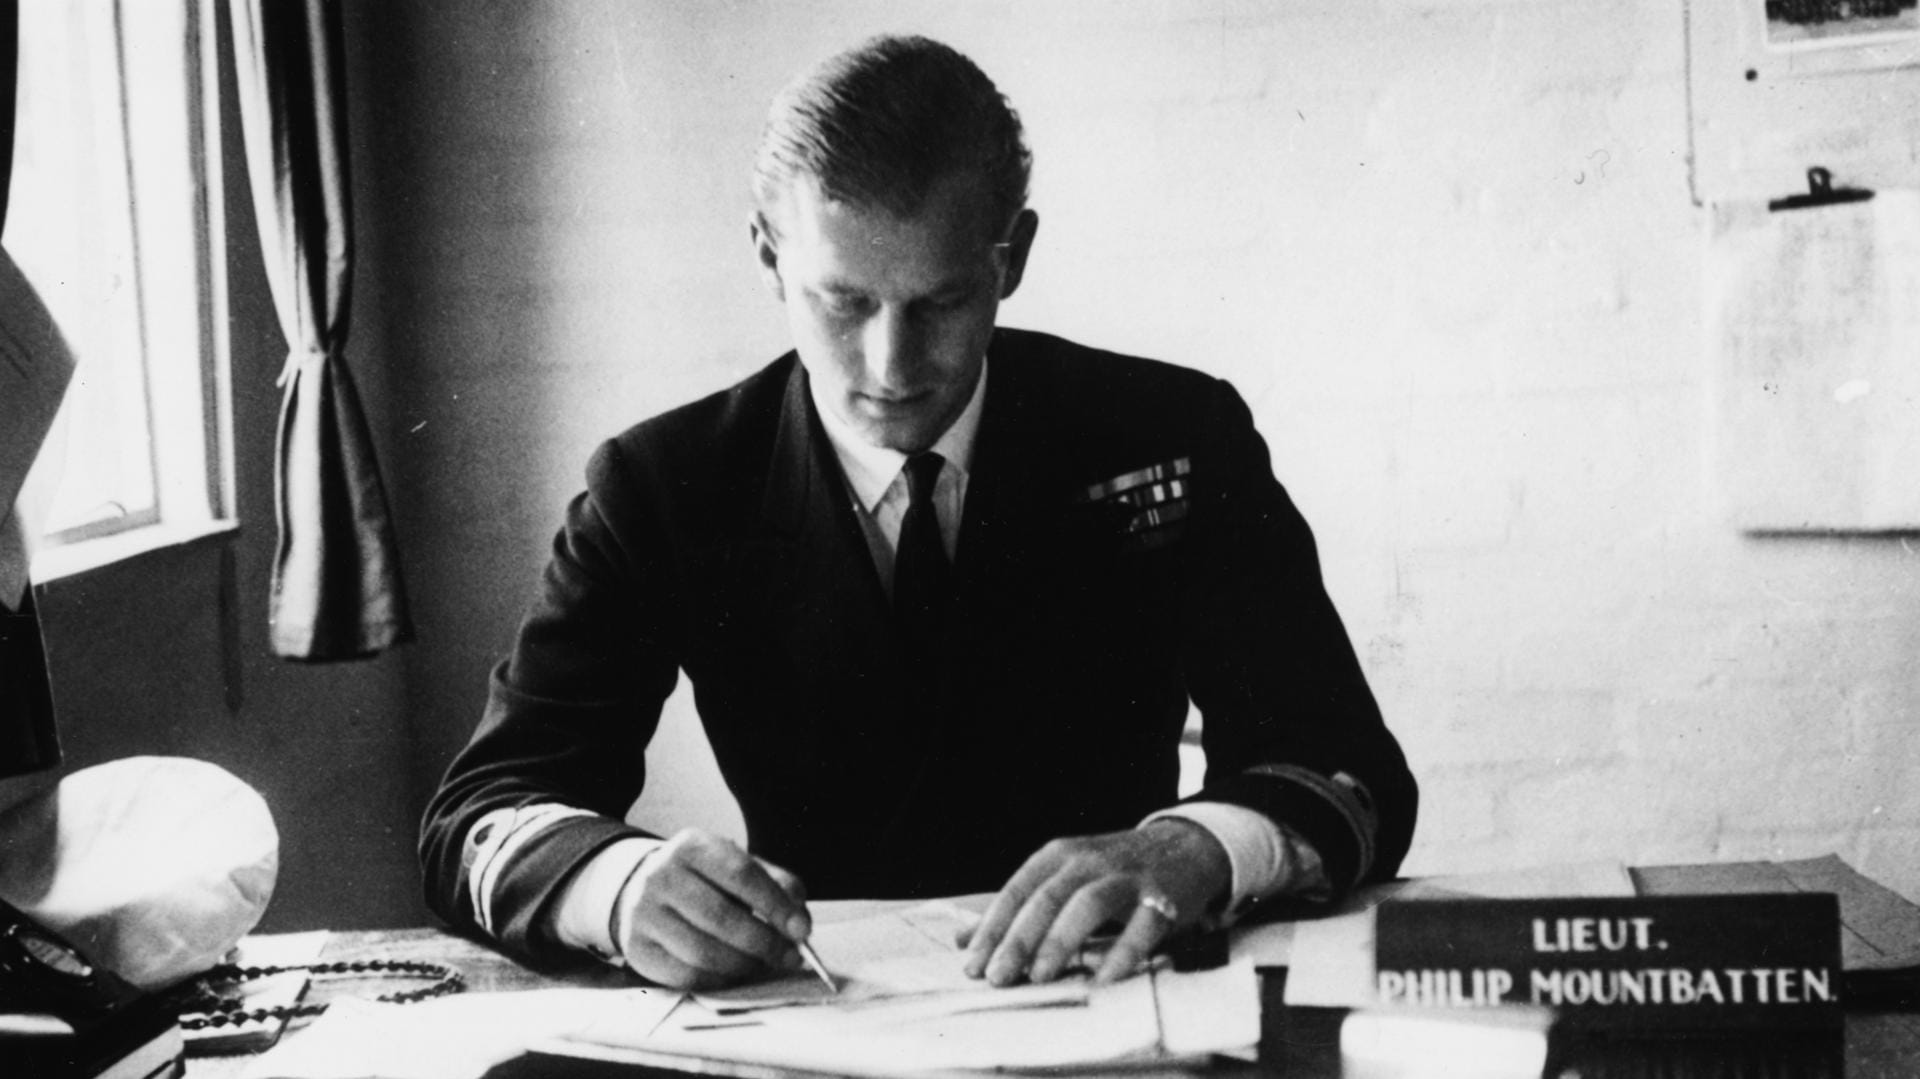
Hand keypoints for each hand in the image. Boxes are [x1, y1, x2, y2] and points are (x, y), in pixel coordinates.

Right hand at [610, 829, 810, 988]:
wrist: (642, 889)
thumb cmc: (705, 880)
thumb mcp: (739, 866)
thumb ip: (777, 885)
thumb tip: (799, 923)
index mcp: (692, 846)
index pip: (740, 874)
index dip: (775, 905)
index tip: (802, 930)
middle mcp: (661, 876)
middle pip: (721, 917)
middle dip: (764, 942)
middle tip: (789, 956)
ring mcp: (643, 913)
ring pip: (703, 952)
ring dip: (743, 965)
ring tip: (763, 964)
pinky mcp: (637, 949)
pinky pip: (685, 975)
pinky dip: (718, 980)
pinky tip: (734, 973)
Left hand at [961, 819, 1230, 985]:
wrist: (1183, 847)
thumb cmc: (1111, 871)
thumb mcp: (1061, 879)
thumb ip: (1016, 910)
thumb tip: (962, 942)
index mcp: (1059, 856)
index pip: (1017, 890)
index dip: (992, 927)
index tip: (973, 963)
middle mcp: (1089, 861)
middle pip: (1047, 897)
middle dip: (1018, 939)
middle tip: (997, 977)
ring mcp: (1127, 877)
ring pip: (1088, 904)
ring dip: (1061, 940)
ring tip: (1039, 976)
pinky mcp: (1162, 897)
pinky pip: (1142, 926)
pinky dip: (1123, 952)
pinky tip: (1104, 979)